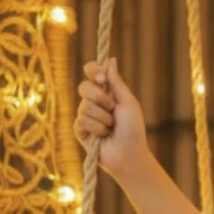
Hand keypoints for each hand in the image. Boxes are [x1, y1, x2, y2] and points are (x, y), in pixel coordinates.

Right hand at [73, 57, 147, 180]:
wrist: (128, 153)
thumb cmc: (133, 129)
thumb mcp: (128, 102)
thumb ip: (116, 82)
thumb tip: (111, 60)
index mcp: (106, 92)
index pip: (91, 72)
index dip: (93, 71)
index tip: (102, 79)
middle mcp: (94, 101)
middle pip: (84, 87)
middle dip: (100, 97)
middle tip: (112, 109)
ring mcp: (85, 115)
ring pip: (84, 106)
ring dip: (103, 118)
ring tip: (111, 128)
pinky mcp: (80, 130)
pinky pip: (82, 120)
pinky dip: (97, 128)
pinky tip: (103, 136)